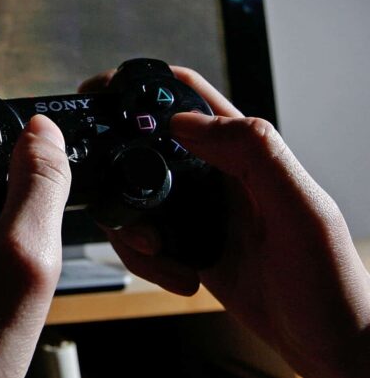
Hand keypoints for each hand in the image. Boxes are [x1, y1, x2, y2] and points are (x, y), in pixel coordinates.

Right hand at [79, 67, 369, 377]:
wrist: (332, 350)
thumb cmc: (334, 286)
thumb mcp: (301, 211)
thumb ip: (255, 154)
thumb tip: (187, 120)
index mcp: (248, 153)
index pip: (188, 97)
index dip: (141, 86)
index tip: (102, 96)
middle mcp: (220, 176)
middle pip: (145, 145)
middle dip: (119, 169)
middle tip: (118, 200)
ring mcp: (201, 212)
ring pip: (135, 197)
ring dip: (131, 226)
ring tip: (158, 253)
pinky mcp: (190, 246)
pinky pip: (143, 239)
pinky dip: (142, 258)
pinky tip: (177, 276)